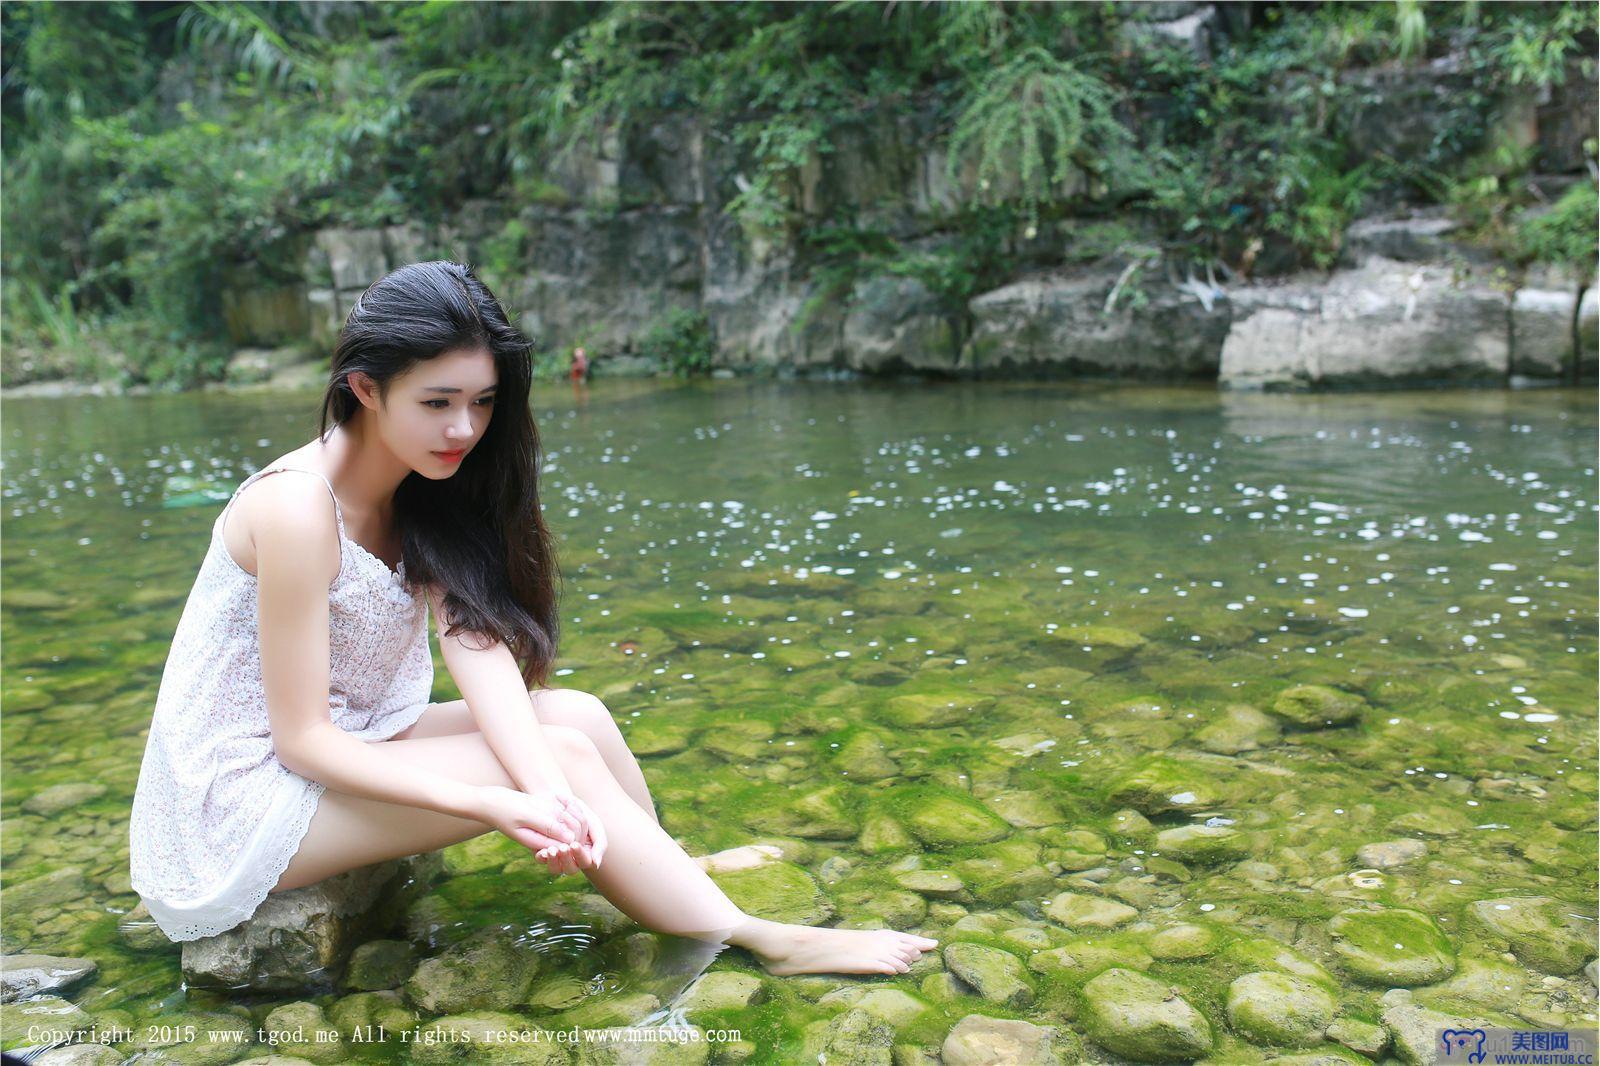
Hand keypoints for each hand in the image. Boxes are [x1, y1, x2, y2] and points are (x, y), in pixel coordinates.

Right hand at [475, 785, 605, 874]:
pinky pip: (565, 813)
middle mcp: (545, 838)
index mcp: (540, 844)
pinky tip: (561, 795)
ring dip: (574, 813)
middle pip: (574, 838)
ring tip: (567, 798)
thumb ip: (547, 826)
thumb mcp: (526, 815)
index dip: (576, 834)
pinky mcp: (547, 816)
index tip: (570, 815)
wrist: (492, 801)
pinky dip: (569, 805)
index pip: (567, 847)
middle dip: (579, 823)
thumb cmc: (505, 808)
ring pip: (572, 824)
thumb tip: (570, 838)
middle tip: (573, 803)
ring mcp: (547, 827)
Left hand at [535, 793, 607, 874]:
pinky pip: (542, 860)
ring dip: (554, 861)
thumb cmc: (579, 811)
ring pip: (556, 869)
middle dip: (566, 859)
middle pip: (571, 869)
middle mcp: (571, 857)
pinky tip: (543, 850)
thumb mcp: (593, 824)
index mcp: (585, 852)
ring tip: (551, 849)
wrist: (558, 798)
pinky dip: (542, 857)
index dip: (580, 856)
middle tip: (562, 847)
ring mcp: (556, 856)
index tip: (574, 844)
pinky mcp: (542, 851)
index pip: (585, 862)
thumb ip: (600, 843)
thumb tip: (596, 864)